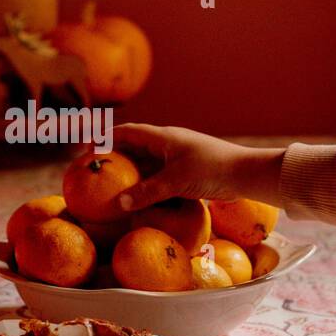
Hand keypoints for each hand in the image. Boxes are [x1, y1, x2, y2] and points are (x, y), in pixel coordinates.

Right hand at [111, 124, 286, 211]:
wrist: (246, 174)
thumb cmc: (211, 170)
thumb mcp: (175, 182)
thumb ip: (147, 193)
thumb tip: (118, 204)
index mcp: (163, 137)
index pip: (127, 132)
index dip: (106, 137)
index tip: (89, 148)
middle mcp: (169, 144)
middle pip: (135, 147)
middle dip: (116, 157)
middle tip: (98, 172)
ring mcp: (179, 158)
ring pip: (149, 163)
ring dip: (133, 173)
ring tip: (115, 187)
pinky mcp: (188, 172)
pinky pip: (161, 176)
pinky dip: (149, 185)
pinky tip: (142, 198)